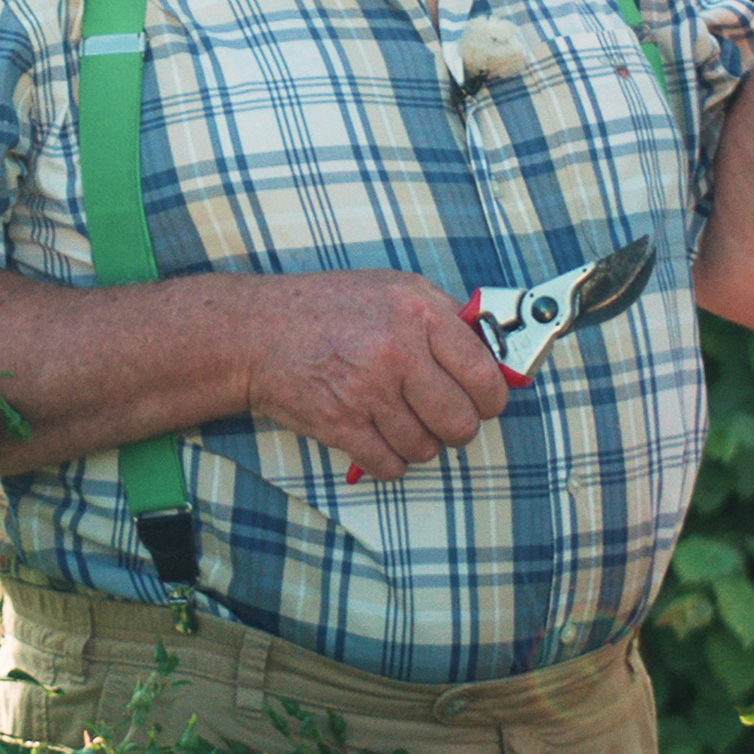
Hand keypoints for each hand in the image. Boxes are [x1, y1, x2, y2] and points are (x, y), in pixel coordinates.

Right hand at [236, 269, 512, 482]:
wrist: (260, 331)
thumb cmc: (331, 308)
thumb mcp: (395, 288)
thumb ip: (445, 317)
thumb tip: (493, 353)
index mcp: (418, 312)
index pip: (483, 374)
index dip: (490, 400)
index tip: (484, 404)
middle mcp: (396, 351)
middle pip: (459, 422)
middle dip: (456, 429)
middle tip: (442, 419)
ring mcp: (367, 390)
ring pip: (425, 449)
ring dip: (419, 445)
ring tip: (401, 422)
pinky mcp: (340, 424)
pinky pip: (389, 465)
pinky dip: (390, 461)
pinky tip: (379, 439)